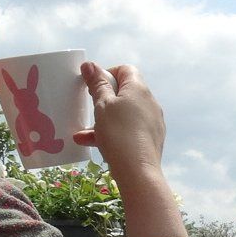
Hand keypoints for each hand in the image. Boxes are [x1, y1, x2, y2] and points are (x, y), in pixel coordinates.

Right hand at [73, 62, 165, 179]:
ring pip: (123, 114)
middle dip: (103, 99)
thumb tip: (90, 65)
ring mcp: (152, 121)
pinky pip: (128, 130)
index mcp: (139, 89)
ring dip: (103, 119)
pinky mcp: (150, 139)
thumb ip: (97, 84)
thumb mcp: (102, 105)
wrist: (138, 170)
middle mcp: (149, 102)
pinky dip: (111, 133)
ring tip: (83, 131)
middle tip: (89, 106)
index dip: (107, 73)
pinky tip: (90, 143)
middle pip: (125, 92)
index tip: (93, 85)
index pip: (125, 70)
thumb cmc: (118, 133)